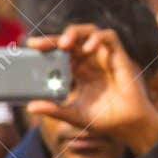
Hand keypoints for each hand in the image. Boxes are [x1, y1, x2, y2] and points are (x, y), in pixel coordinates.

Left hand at [25, 25, 157, 153]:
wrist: (127, 126)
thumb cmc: (104, 119)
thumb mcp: (73, 114)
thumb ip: (53, 109)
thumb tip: (30, 107)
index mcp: (78, 71)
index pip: (59, 52)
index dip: (46, 47)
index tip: (30, 47)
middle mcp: (90, 61)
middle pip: (70, 40)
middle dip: (53, 39)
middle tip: (37, 45)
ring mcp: (104, 57)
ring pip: (89, 31)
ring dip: (75, 33)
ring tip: (63, 44)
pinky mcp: (119, 56)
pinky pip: (109, 37)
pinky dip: (97, 38)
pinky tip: (88, 49)